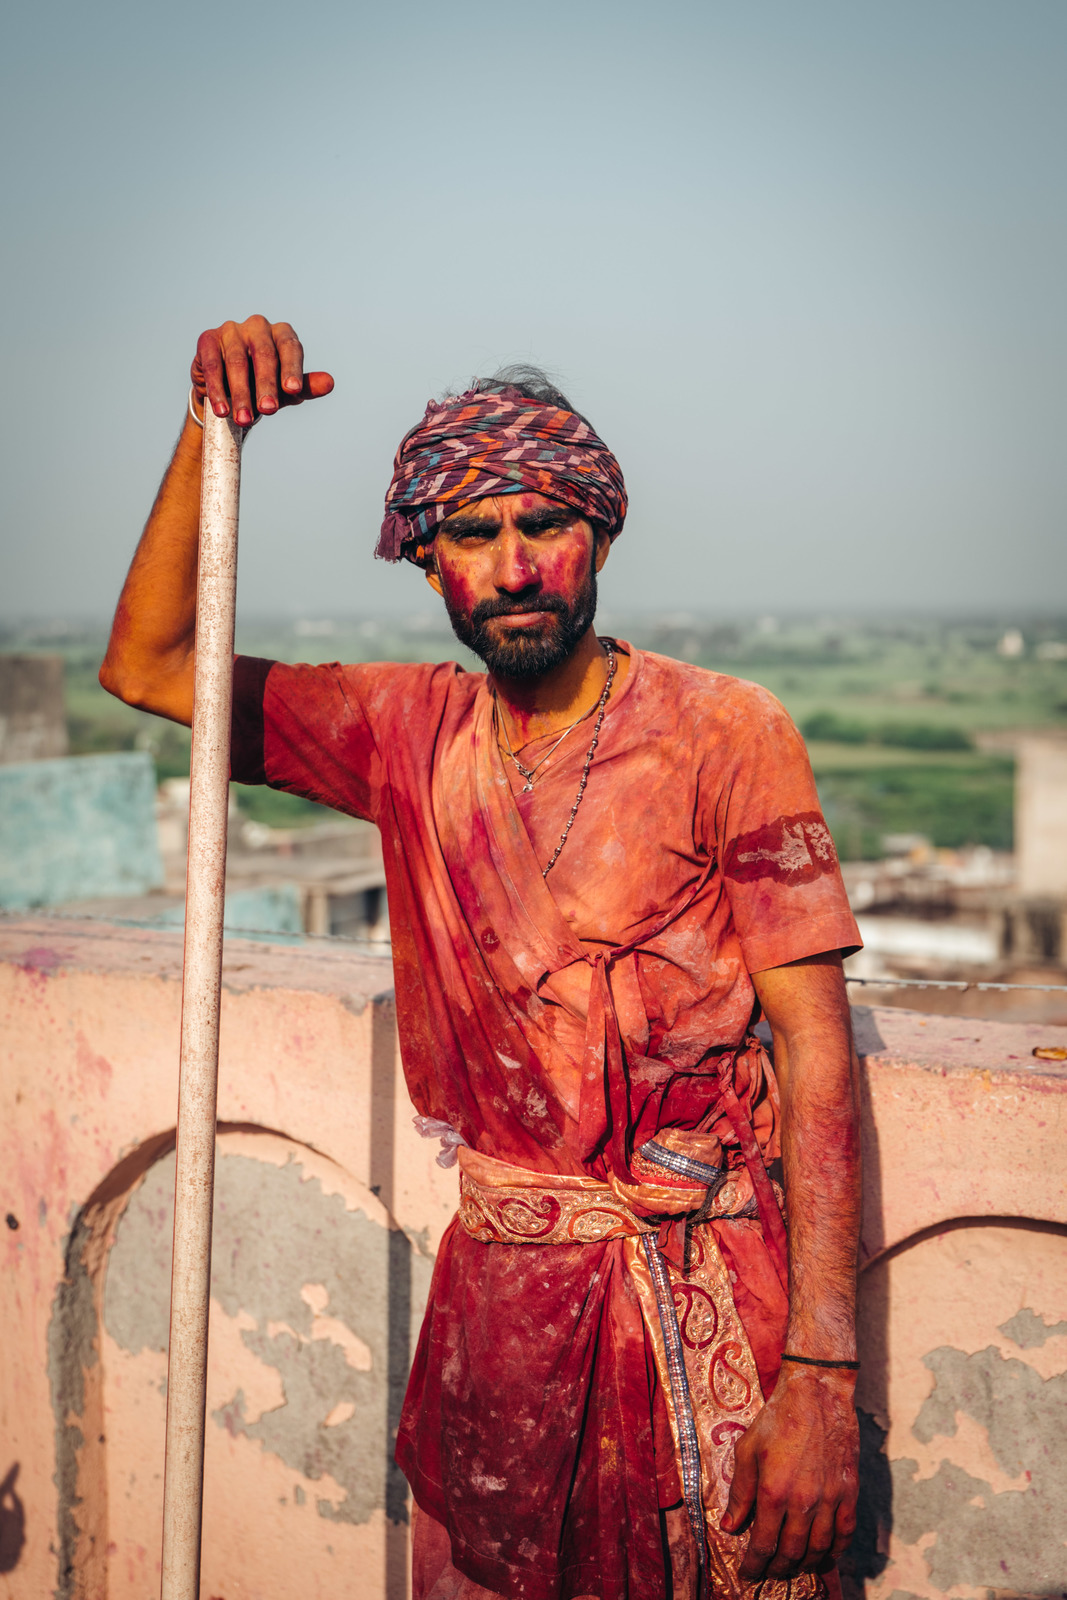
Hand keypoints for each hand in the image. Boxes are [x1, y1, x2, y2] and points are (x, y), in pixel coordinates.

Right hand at [191, 315, 333, 426]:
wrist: (227, 390)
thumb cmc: (262, 387)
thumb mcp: (286, 390)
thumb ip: (305, 386)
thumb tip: (330, 383)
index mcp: (281, 334)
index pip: (290, 347)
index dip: (292, 368)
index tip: (293, 390)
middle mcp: (258, 326)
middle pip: (264, 354)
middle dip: (266, 385)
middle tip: (269, 411)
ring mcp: (231, 330)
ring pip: (237, 362)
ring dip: (241, 393)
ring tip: (245, 419)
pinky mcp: (207, 339)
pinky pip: (212, 365)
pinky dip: (217, 390)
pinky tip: (222, 410)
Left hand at [720, 1365, 858, 1579]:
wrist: (817, 1394)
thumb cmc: (777, 1418)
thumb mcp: (747, 1450)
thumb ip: (740, 1492)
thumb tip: (730, 1526)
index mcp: (773, 1491)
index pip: (763, 1544)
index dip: (754, 1565)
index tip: (748, 1575)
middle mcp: (803, 1501)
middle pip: (791, 1552)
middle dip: (777, 1569)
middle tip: (770, 1573)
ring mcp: (830, 1498)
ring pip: (818, 1548)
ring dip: (805, 1564)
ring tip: (794, 1568)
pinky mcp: (849, 1492)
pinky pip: (845, 1533)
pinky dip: (835, 1551)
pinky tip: (826, 1555)